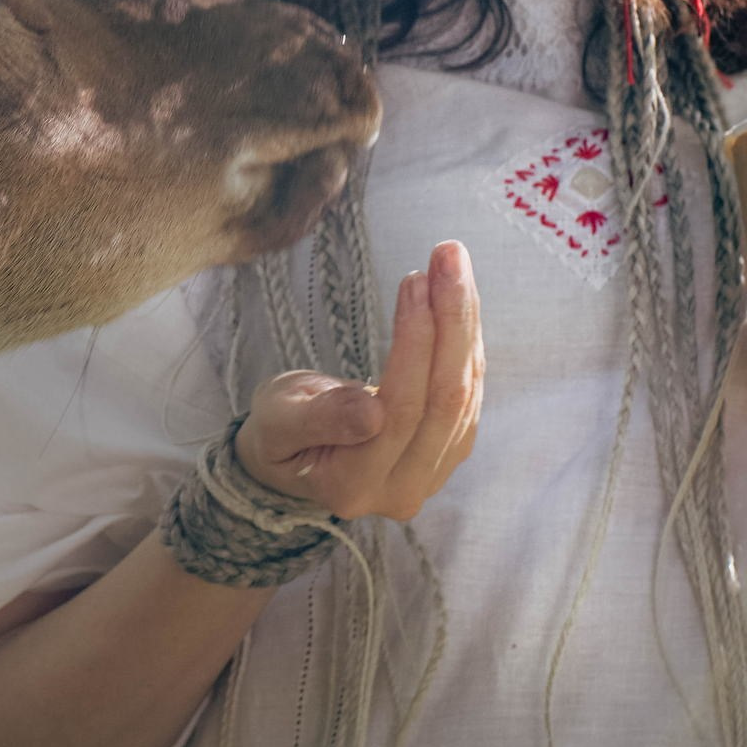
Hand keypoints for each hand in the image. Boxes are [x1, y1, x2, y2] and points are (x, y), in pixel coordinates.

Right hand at [236, 240, 482, 522]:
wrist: (294, 454)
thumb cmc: (278, 429)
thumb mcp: (276, 419)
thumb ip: (319, 418)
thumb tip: (371, 413)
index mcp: (352, 486)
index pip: (399, 409)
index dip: (415, 342)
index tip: (414, 279)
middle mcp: (401, 491)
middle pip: (444, 401)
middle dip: (453, 322)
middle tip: (448, 255)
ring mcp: (431, 475)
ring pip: (464, 395)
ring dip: (465, 324)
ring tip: (453, 263)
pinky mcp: (448, 453)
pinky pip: (470, 395)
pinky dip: (467, 342)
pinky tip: (458, 298)